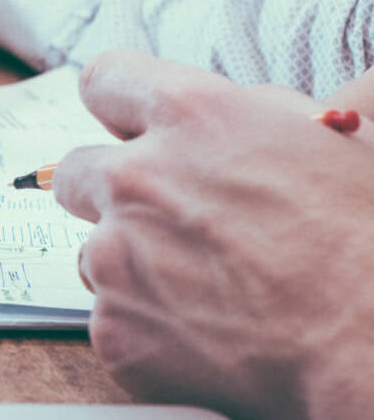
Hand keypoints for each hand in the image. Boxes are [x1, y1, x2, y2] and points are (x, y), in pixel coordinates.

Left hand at [52, 50, 373, 419]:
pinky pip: (112, 320)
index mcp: (192, 116)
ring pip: (94, 253)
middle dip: (112, 191)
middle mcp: (136, 181)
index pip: (107, 80)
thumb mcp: (334, 139)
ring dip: (135, 266)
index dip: (121, 106)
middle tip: (169, 222)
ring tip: (212, 292)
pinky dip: (149, 330)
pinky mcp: (113, 330)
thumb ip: (256, 113)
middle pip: (75, 171)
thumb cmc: (372, 241)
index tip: (131, 127)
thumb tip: (229, 110)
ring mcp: (115, 259)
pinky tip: (210, 339)